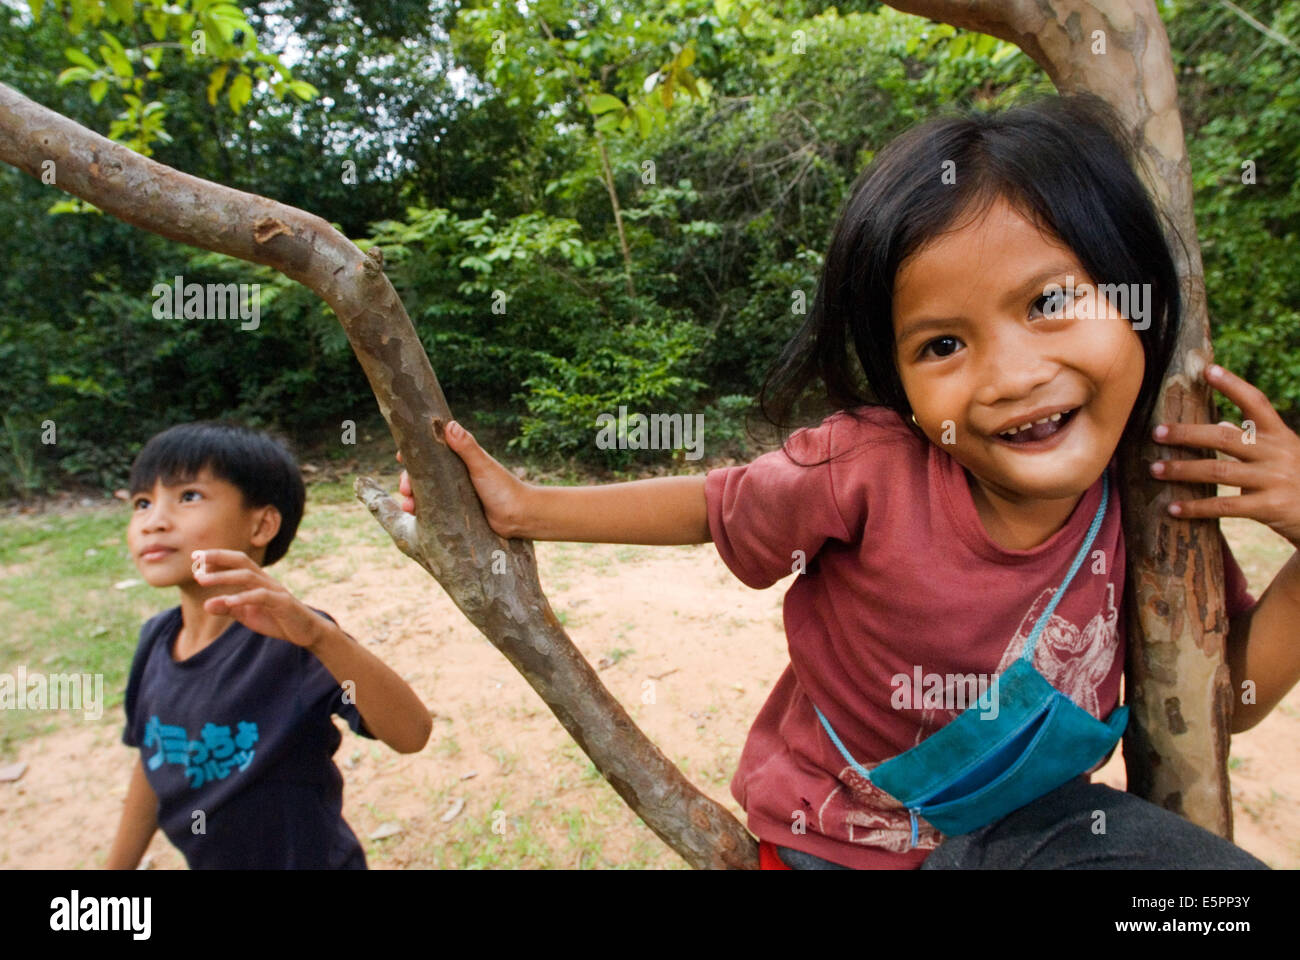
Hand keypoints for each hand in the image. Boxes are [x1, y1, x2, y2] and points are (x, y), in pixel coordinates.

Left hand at [191, 548, 331, 646]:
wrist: (307, 632)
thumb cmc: (277, 620)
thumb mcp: (248, 615)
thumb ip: (229, 608)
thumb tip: (206, 605)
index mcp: (258, 581)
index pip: (236, 562)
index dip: (217, 557)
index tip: (195, 557)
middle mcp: (266, 580)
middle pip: (241, 561)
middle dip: (218, 558)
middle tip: (195, 561)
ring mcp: (275, 590)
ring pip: (248, 577)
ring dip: (223, 577)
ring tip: (203, 580)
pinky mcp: (283, 603)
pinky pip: (261, 596)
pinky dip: (243, 598)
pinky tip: (227, 601)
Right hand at [395, 420, 528, 537]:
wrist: (519, 517)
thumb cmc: (504, 488)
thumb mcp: (482, 466)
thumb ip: (467, 447)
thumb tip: (449, 424)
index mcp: (458, 460)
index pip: (431, 452)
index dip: (414, 454)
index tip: (401, 455)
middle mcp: (453, 476)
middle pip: (422, 474)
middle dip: (408, 480)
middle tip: (404, 488)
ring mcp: (452, 495)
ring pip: (423, 493)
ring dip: (410, 497)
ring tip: (407, 505)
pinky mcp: (452, 513)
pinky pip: (431, 510)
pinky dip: (419, 511)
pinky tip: (412, 514)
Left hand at [1149, 363, 1299, 547]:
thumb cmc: (1297, 481)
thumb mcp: (1282, 454)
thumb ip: (1254, 440)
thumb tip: (1221, 422)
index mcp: (1280, 435)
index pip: (1256, 402)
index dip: (1233, 385)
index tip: (1207, 369)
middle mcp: (1278, 452)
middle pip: (1224, 437)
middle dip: (1187, 433)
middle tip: (1156, 432)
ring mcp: (1275, 479)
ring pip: (1218, 470)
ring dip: (1182, 470)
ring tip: (1155, 469)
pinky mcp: (1270, 507)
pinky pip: (1224, 506)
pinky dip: (1196, 507)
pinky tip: (1173, 509)